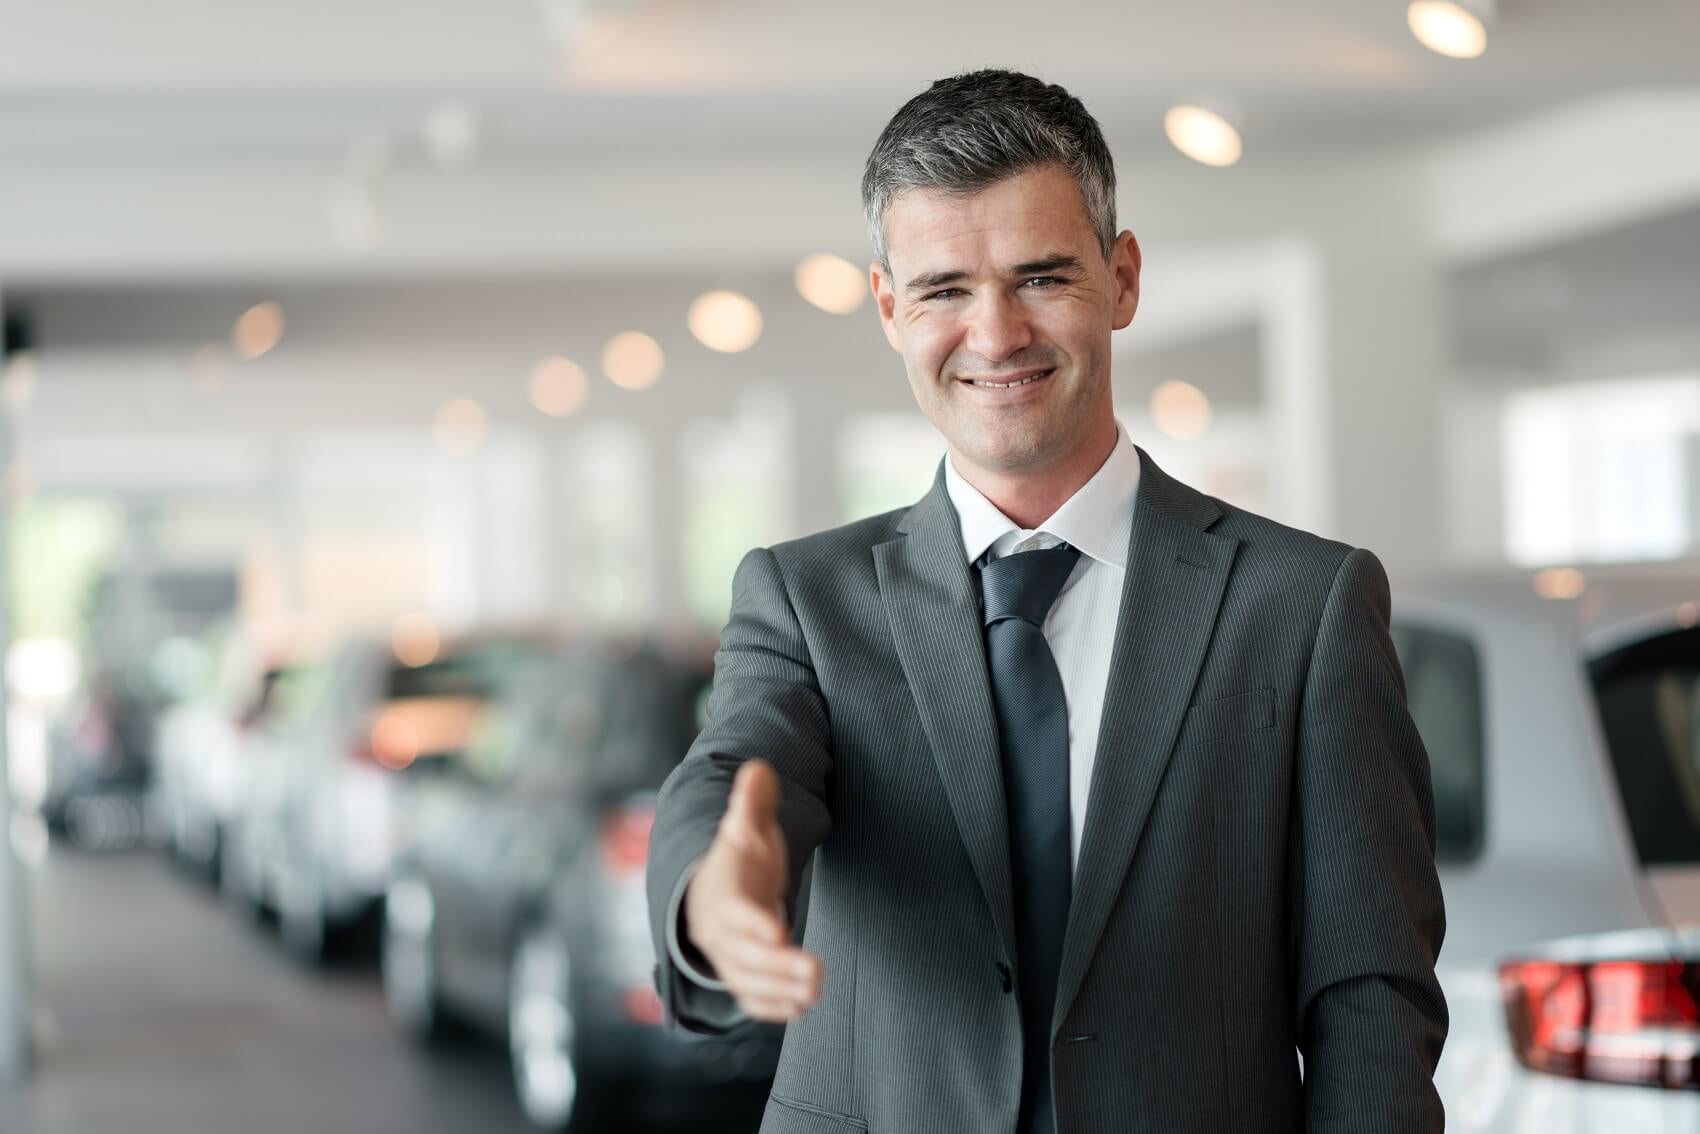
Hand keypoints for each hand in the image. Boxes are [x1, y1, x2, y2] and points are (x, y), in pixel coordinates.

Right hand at [683, 760, 823, 1021]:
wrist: (712, 892)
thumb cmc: (738, 860)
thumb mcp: (745, 827)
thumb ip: (753, 802)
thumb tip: (760, 768)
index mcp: (721, 892)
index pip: (732, 910)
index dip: (752, 922)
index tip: (778, 931)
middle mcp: (720, 931)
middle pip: (743, 954)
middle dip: (777, 966)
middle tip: (816, 970)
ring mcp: (728, 957)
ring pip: (748, 982)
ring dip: (781, 990)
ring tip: (816, 989)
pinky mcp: (741, 977)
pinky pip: (751, 999)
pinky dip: (774, 1006)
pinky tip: (802, 1005)